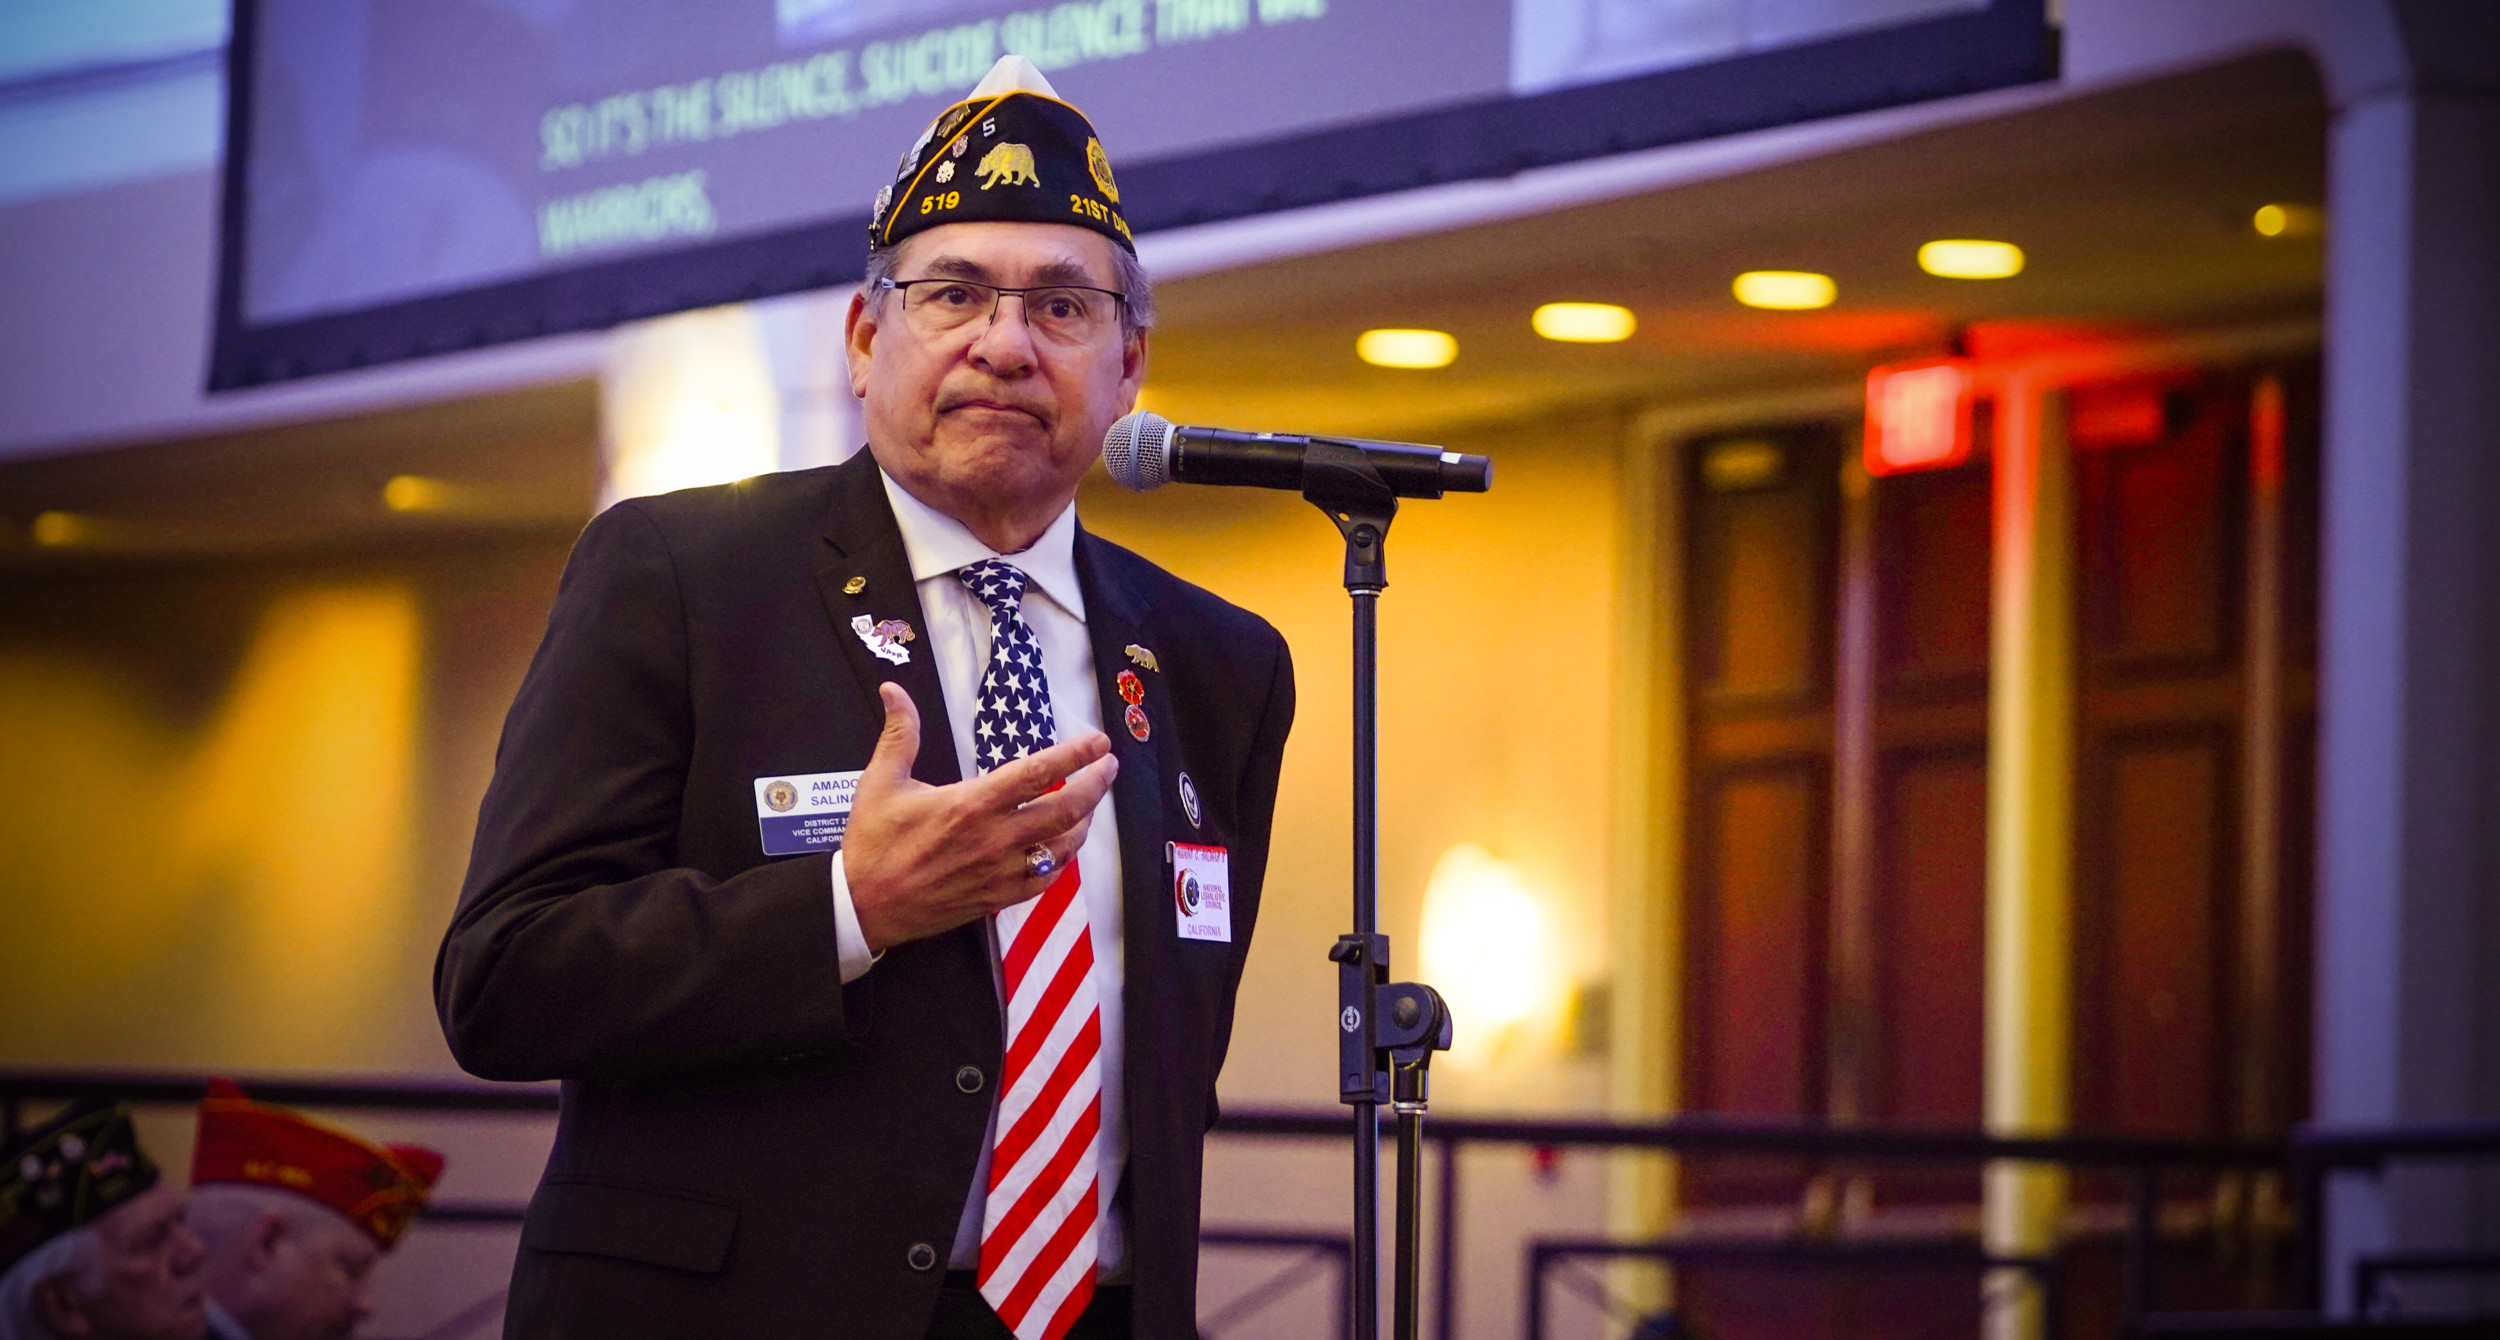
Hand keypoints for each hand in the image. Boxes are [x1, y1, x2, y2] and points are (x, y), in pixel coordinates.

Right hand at [845, 682, 1117, 951]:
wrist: (863, 906)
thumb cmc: (873, 843)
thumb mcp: (880, 781)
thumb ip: (900, 734)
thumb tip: (893, 690)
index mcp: (970, 804)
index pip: (1037, 773)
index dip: (1075, 755)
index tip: (1098, 742)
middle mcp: (994, 838)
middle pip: (1065, 810)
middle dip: (1095, 785)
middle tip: (1109, 767)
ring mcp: (1000, 872)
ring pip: (1063, 847)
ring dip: (1084, 821)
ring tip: (1092, 803)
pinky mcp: (998, 898)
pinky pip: (1046, 879)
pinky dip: (1063, 859)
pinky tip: (1065, 846)